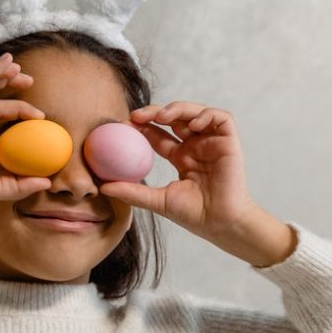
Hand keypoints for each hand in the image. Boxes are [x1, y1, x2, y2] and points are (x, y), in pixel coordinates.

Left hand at [99, 100, 257, 239]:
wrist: (221, 224)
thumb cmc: (194, 215)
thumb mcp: (157, 201)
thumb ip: (132, 192)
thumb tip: (102, 188)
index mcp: (181, 157)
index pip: (159, 135)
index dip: (143, 126)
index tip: (124, 125)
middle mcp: (196, 146)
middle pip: (174, 118)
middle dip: (155, 112)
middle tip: (136, 115)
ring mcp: (212, 142)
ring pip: (195, 112)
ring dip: (177, 108)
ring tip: (161, 116)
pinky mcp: (229, 141)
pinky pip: (220, 117)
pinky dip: (206, 115)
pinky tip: (191, 125)